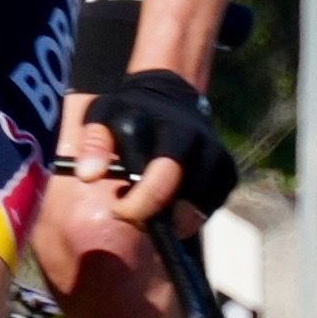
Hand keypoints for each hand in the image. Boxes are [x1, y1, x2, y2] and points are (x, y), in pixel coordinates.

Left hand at [83, 62, 230, 229]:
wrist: (169, 97)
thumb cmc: (130, 112)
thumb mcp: (105, 114)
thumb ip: (94, 142)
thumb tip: (88, 176)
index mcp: (175, 130)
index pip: (166, 174)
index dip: (142, 203)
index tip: (119, 211)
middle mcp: (203, 144)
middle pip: (189, 198)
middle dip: (160, 218)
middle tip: (137, 220)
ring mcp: (219, 159)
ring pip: (201, 208)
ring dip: (173, 220)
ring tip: (150, 212)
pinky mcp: (228, 174)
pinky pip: (210, 208)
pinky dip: (189, 216)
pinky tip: (169, 208)